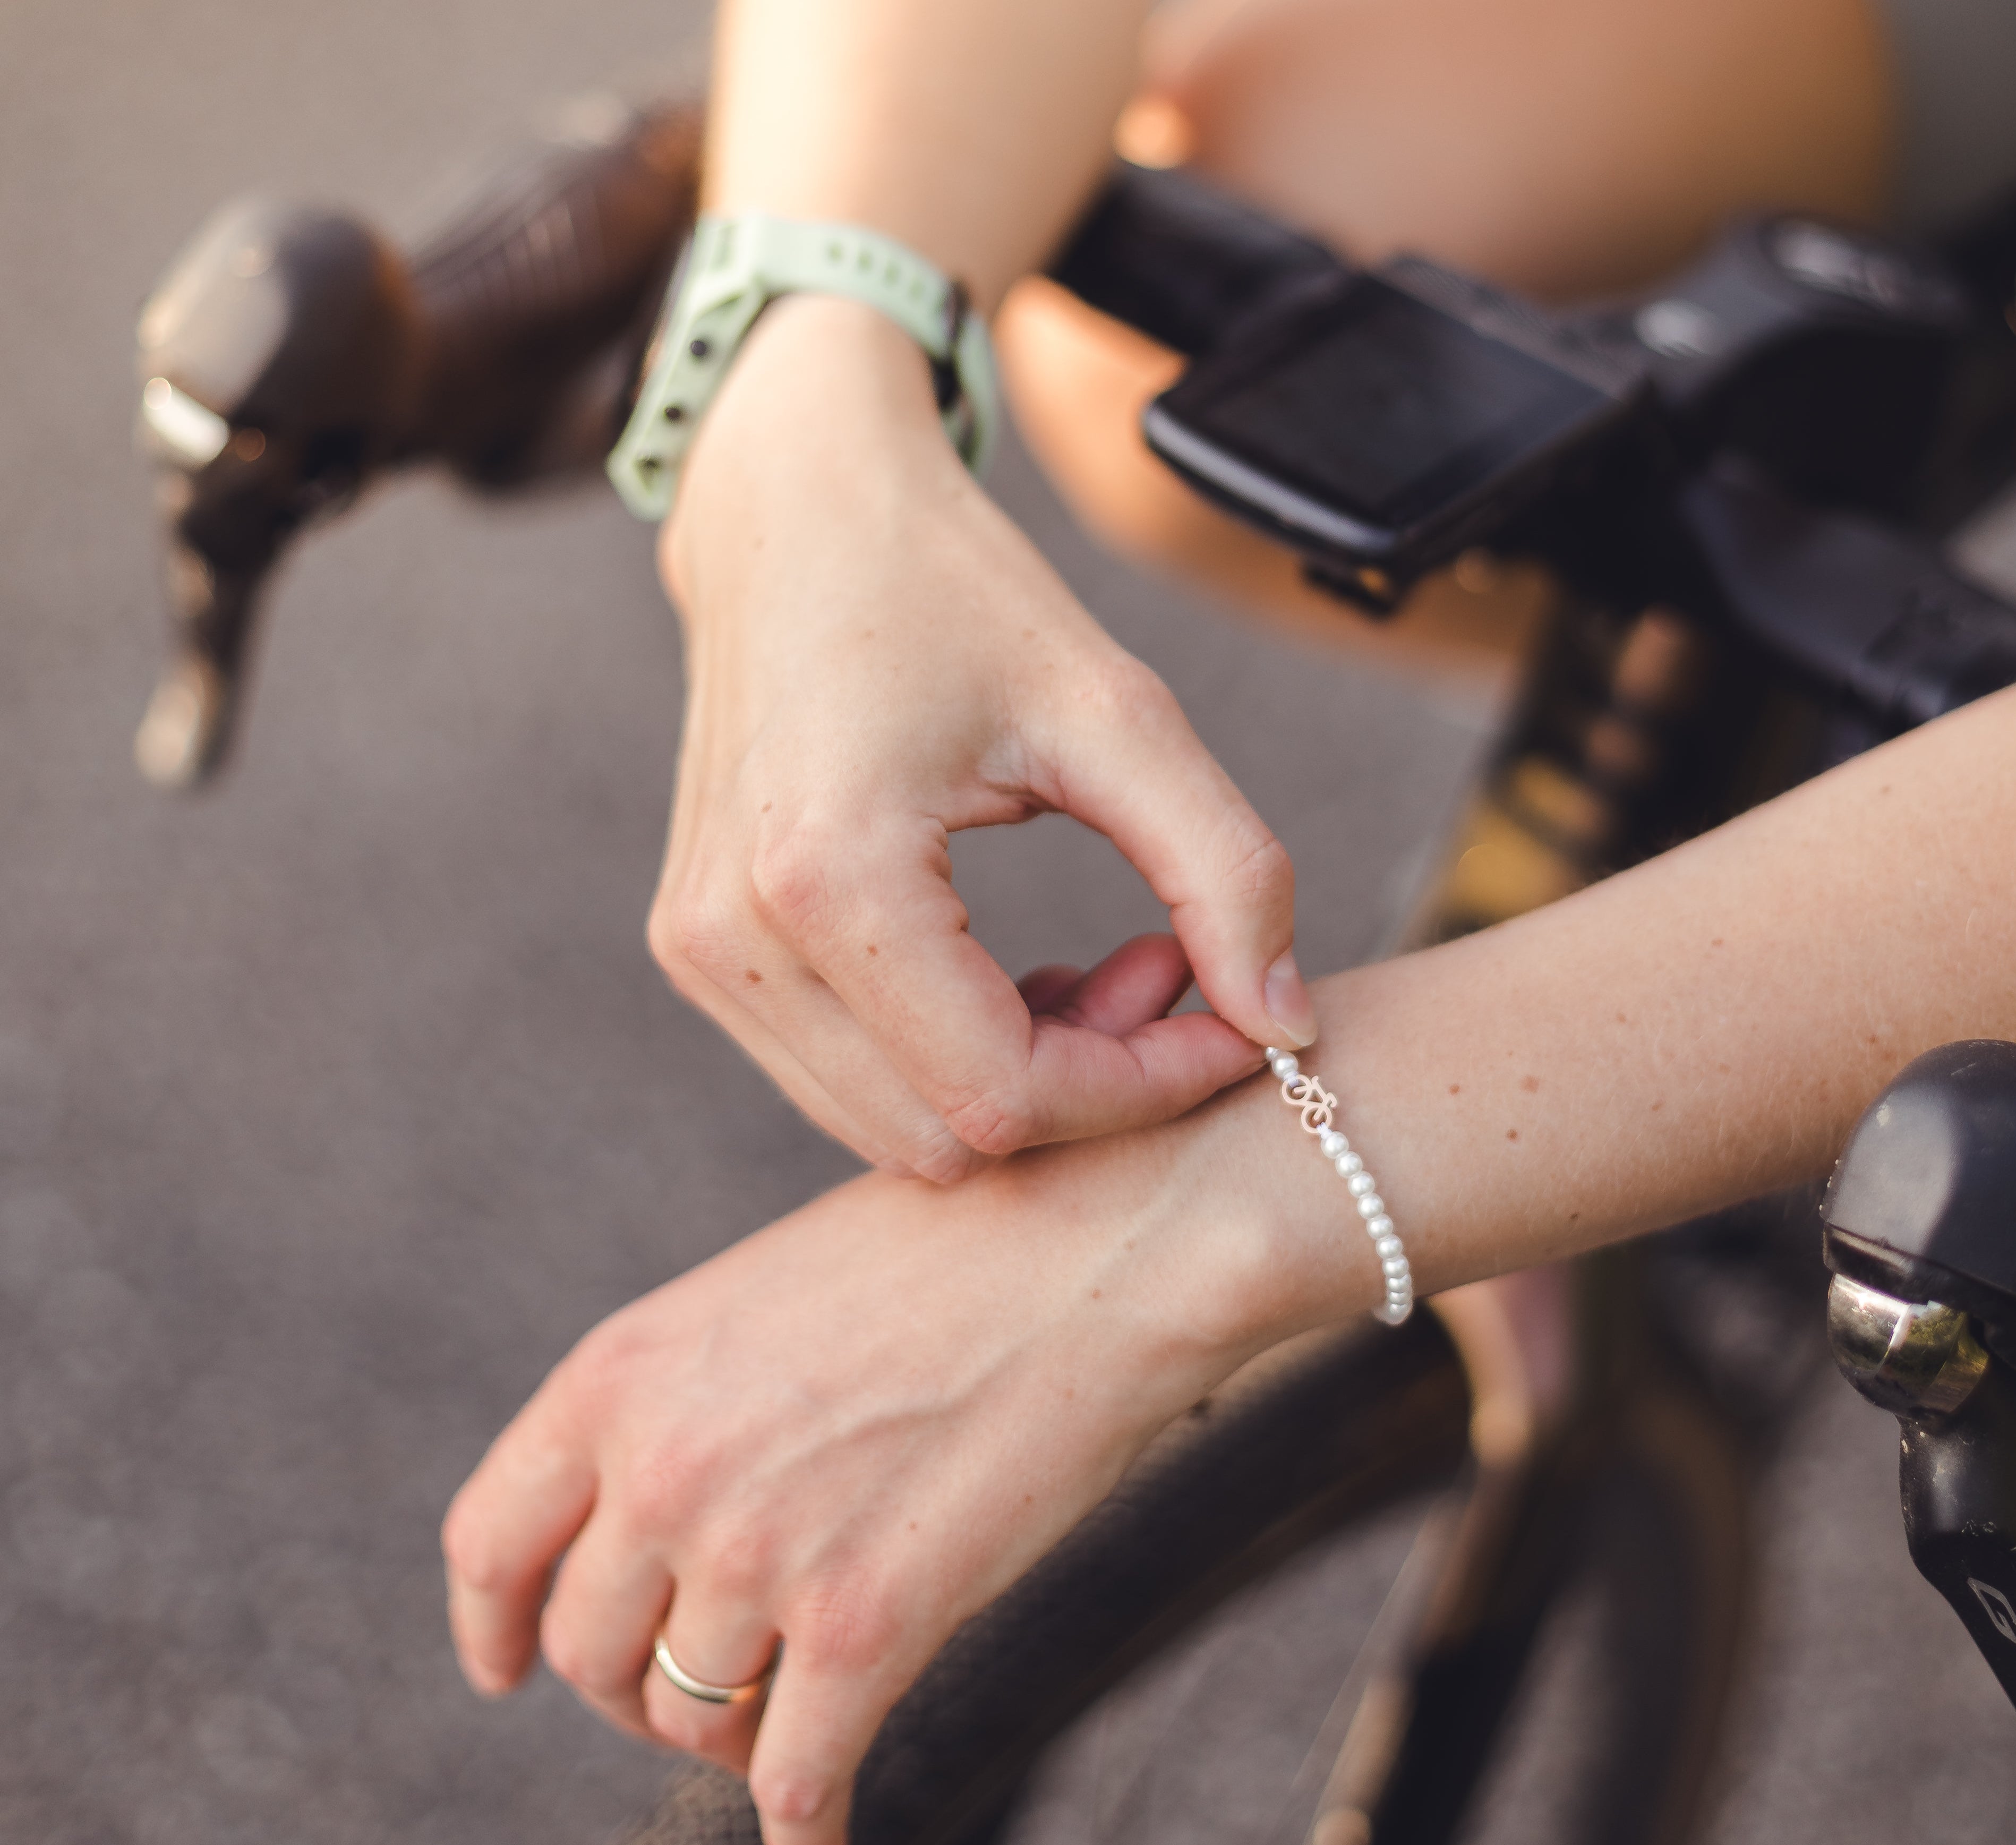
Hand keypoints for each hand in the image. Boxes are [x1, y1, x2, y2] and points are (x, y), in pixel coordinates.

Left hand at [441, 1059, 1373, 1844]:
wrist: (1102, 1249)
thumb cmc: (953, 1256)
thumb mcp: (763, 1300)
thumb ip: (683, 1408)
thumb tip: (658, 1534)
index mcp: (620, 1374)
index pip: (492, 1543)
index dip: (496, 1626)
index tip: (508, 1669)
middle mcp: (663, 1469)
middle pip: (591, 1651)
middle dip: (638, 1688)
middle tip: (706, 1690)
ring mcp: (759, 1552)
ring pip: (692, 1718)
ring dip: (732, 1742)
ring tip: (783, 1732)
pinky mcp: (867, 1625)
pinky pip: (795, 1780)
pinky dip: (801, 1832)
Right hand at [649, 294, 1314, 1184]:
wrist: (794, 512)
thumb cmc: (956, 592)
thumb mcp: (1119, 713)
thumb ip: (1224, 872)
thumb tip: (1287, 1027)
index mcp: (830, 876)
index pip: (1008, 1094)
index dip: (1145, 1090)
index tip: (1238, 1026)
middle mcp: (735, 939)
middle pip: (948, 1136)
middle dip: (1088, 1090)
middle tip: (1166, 973)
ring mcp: (704, 955)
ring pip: (897, 1128)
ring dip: (1023, 1083)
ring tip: (1102, 967)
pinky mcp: (704, 951)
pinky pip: (851, 1080)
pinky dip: (954, 1061)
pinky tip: (1016, 973)